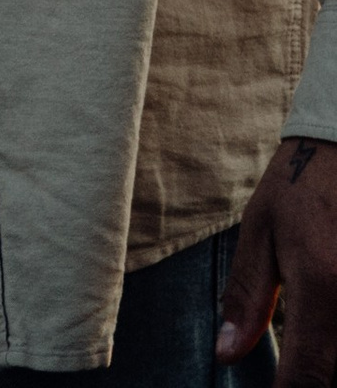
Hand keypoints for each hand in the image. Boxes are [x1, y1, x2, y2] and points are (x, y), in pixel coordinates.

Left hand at [220, 135, 336, 377]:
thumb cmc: (300, 184)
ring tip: (310, 339)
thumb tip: (226, 354)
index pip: (309, 378)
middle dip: (313, 378)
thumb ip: (247, 296)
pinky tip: (327, 322)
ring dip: (330, 357)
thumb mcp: (260, 229)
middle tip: (293, 362)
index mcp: (321, 286)